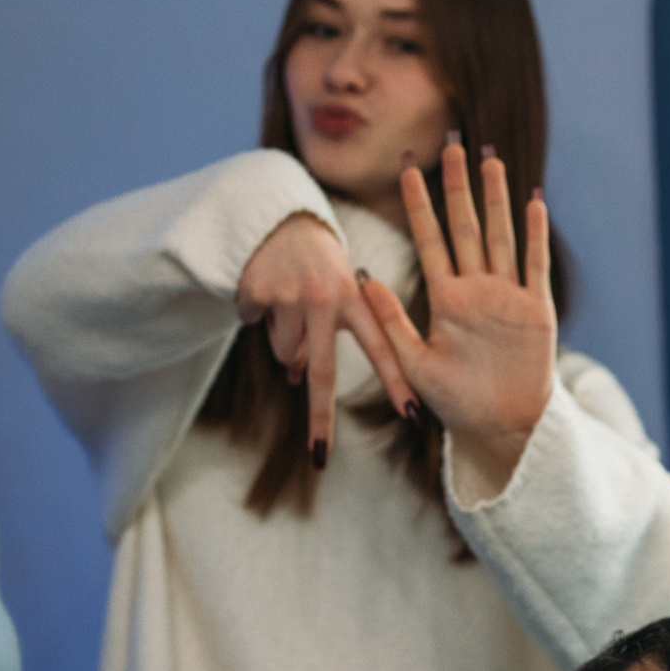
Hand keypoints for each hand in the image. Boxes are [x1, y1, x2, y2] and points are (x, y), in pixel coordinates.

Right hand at [234, 211, 417, 467]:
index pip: (383, 350)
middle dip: (320, 418)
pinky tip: (264, 289)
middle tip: (321, 455)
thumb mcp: (336, 291)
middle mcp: (325, 300)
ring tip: (289, 305)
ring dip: (285, 344)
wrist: (276, 215)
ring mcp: (290, 297)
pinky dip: (256, 316)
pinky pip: (254, 326)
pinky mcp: (257, 292)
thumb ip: (327, 334)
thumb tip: (297, 377)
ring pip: (285, 354)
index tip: (415, 417)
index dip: (399, 384)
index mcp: (355, 300)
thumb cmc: (316, 263)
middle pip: (323, 373)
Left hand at [361, 139, 557, 496]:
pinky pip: (534, 264)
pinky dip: (534, 234)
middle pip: (465, 226)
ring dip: (496, 198)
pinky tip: (532, 201)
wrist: (501, 428)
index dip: (418, 204)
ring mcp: (508, 296)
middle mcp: (476, 289)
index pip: (429, 240)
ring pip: (499, 235)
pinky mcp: (536, 310)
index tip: (406, 166)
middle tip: (451, 142)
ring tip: (490, 159)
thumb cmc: (457, 403)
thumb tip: (365, 277)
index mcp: (445, 299)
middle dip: (458, 185)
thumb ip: (391, 322)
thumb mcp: (415, 364)